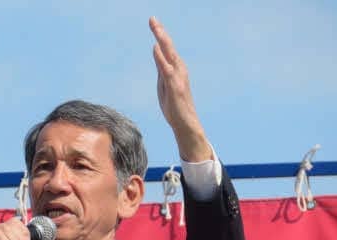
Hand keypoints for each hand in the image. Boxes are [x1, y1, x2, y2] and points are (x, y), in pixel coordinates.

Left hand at [150, 16, 211, 161]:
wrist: (184, 125)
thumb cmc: (174, 106)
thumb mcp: (163, 84)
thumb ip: (160, 68)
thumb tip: (156, 50)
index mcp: (175, 69)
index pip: (165, 49)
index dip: (159, 35)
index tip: (152, 21)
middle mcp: (179, 70)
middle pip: (168, 47)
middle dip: (161, 32)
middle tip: (152, 18)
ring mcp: (178, 78)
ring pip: (170, 55)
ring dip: (163, 41)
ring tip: (156, 27)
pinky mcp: (176, 88)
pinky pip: (167, 71)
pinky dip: (162, 59)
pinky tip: (156, 49)